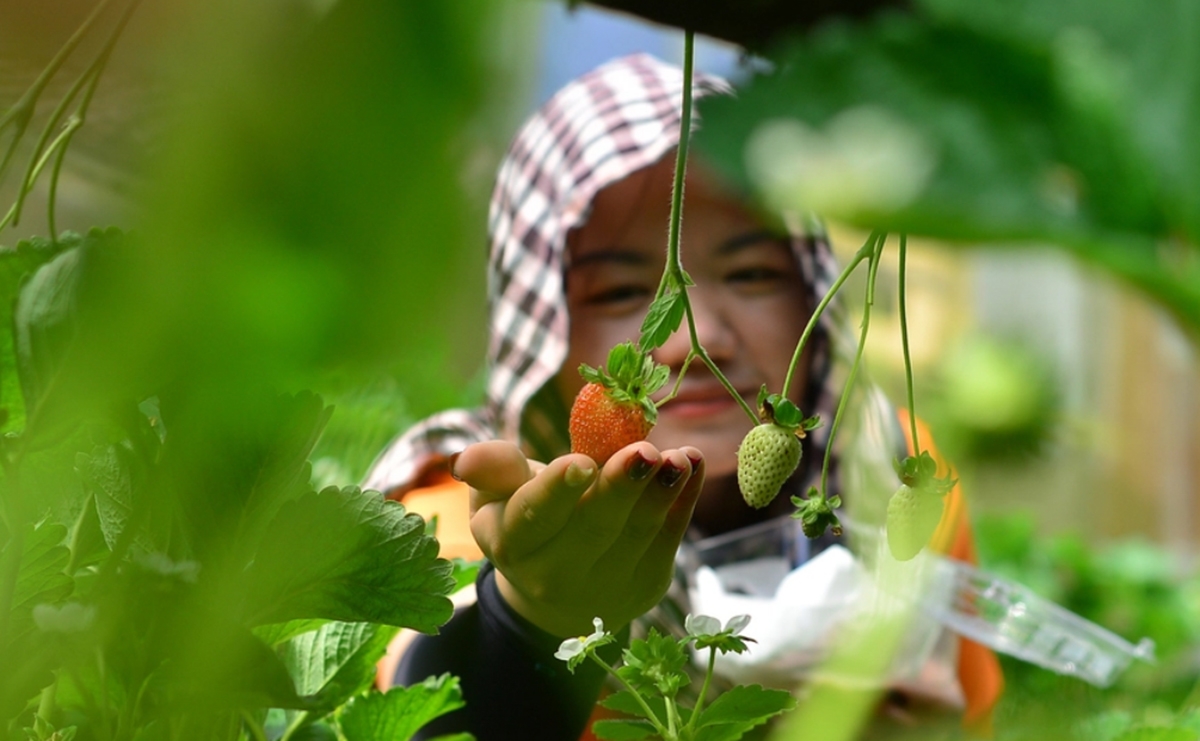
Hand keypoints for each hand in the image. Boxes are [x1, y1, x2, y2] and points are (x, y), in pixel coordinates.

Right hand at [455, 440, 703, 637]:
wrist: (556, 590)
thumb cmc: (526, 520)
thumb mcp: (497, 495)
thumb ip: (493, 470)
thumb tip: (465, 460)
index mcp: (512, 543)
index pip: (533, 516)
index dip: (557, 491)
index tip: (582, 463)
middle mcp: (555, 575)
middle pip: (594, 527)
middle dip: (622, 487)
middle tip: (645, 451)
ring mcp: (606, 586)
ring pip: (638, 534)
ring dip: (663, 493)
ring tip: (679, 457)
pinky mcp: (647, 585)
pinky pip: (670, 540)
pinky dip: (684, 501)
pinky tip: (692, 465)